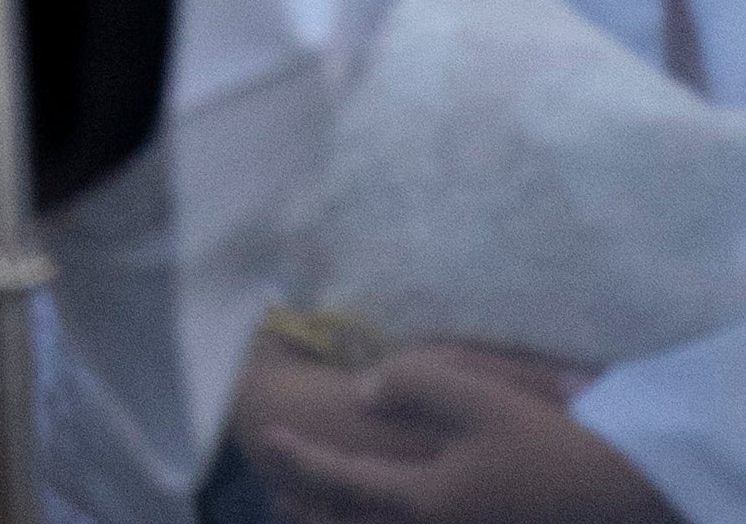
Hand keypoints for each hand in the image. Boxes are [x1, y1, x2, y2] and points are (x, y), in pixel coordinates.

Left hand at [236, 335, 646, 523]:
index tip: (270, 441)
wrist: (624, 494)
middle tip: (284, 494)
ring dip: (354, 515)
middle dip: (317, 511)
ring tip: (320, 503)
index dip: (303, 461)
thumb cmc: (550, 440)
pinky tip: (389, 501)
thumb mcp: (476, 392)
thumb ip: (411, 384)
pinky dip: (391, 515)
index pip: (345, 482)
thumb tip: (364, 393)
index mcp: (428, 501)